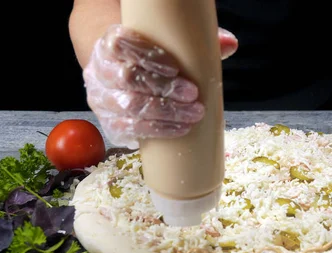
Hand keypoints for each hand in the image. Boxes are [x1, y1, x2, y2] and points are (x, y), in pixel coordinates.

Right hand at [83, 24, 237, 148]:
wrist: (120, 74)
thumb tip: (230, 44)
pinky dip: (156, 130)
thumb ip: (194, 42)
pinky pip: (128, 129)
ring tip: (193, 115)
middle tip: (193, 95)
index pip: (120, 45)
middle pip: (128, 79)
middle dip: (163, 89)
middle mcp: (100, 70)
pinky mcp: (109, 123)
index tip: (175, 68)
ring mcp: (101, 99)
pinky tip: (179, 130)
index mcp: (110, 44)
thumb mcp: (165, 44)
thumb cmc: (148, 58)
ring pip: (129, 106)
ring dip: (165, 113)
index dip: (147, 57)